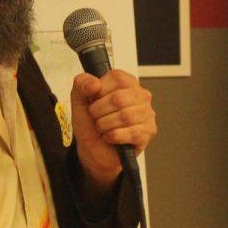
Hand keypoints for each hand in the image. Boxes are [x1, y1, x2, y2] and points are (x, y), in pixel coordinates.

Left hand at [70, 70, 156, 189]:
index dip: (99, 92)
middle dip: (99, 112)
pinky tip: (110, 137)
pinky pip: (131, 133)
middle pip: (119, 99)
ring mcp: (147, 114)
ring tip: (103, 128)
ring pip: (125, 116)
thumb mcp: (79, 100)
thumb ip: (81, 84)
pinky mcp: (148, 131)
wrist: (93, 149)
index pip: (117, 78)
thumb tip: (94, 83)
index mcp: (126, 83)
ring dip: (105, 125)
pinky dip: (114, 136)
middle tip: (97, 117)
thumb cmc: (91, 124)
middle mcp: (140, 95)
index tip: (95, 100)